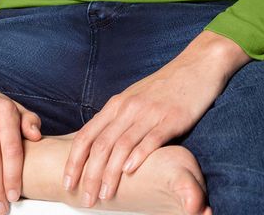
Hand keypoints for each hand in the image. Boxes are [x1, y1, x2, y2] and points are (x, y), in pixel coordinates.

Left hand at [62, 30, 249, 205]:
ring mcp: (149, 112)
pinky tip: (129, 171)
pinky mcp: (171, 118)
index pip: (87, 134)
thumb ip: (118, 119)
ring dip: (110, 173)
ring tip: (104, 194)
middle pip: (101, 144)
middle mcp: (129, 107)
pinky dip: (138, 155)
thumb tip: (99, 144)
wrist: (196, 65)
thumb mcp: (135, 98)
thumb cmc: (165, 86)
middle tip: (85, 198)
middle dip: (90, 174)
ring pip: (122, 145)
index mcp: (117, 104)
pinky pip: (151, 139)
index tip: (67, 182)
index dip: (74, 160)